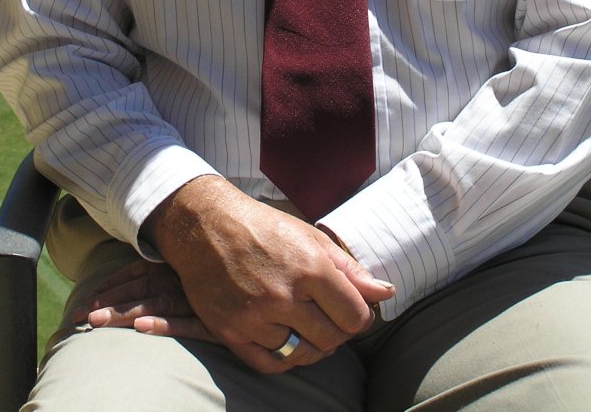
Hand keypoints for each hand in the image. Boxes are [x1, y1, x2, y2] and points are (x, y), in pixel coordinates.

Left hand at [72, 257, 215, 341]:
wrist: (265, 291)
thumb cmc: (226, 276)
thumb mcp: (194, 266)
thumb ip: (168, 267)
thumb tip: (138, 275)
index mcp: (176, 264)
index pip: (136, 273)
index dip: (109, 285)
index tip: (86, 299)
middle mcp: (184, 278)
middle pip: (139, 288)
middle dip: (107, 301)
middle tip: (79, 315)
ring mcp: (198, 299)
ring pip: (155, 304)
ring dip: (125, 313)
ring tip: (98, 321)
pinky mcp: (213, 321)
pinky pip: (185, 323)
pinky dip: (162, 324)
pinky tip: (142, 328)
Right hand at [135, 175, 393, 372]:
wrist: (206, 225)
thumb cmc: (263, 227)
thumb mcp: (310, 237)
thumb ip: (349, 269)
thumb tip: (385, 293)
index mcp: (309, 267)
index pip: (354, 316)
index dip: (361, 317)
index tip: (355, 311)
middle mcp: (283, 295)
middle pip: (331, 338)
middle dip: (339, 332)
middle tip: (332, 319)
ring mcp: (254, 317)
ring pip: (301, 354)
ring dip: (314, 346)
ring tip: (312, 329)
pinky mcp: (230, 331)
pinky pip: (270, 364)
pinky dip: (285, 359)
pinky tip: (289, 342)